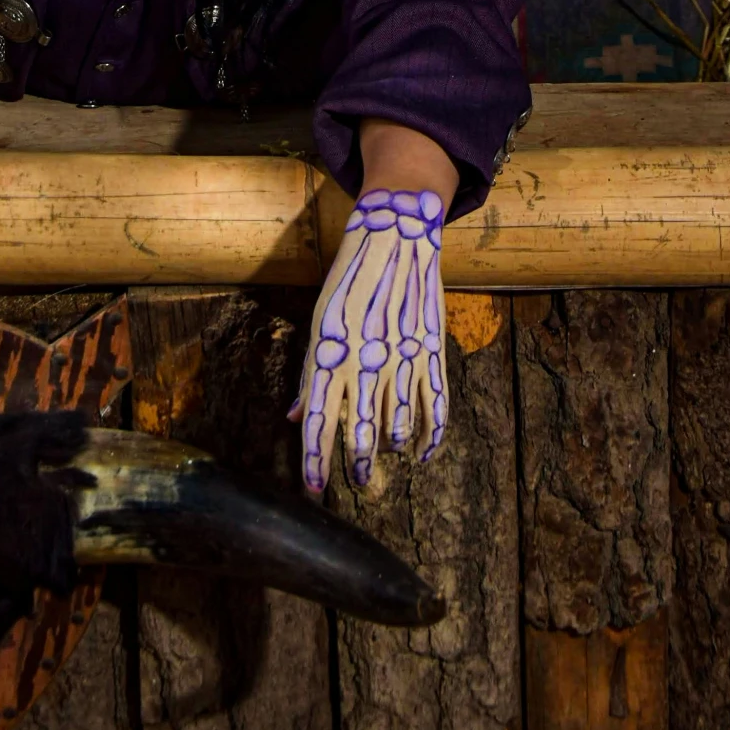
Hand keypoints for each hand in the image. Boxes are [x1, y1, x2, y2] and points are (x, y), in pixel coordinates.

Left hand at [292, 188, 447, 494]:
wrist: (393, 239)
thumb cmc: (349, 285)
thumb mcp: (321, 325)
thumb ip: (311, 376)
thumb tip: (294, 418)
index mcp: (331, 354)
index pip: (319, 421)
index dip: (315, 460)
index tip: (313, 489)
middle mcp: (365, 362)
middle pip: (361, 433)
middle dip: (358, 465)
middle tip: (359, 482)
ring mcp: (402, 359)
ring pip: (399, 427)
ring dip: (392, 448)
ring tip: (386, 454)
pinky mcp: (431, 353)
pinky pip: (436, 407)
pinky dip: (432, 437)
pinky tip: (423, 453)